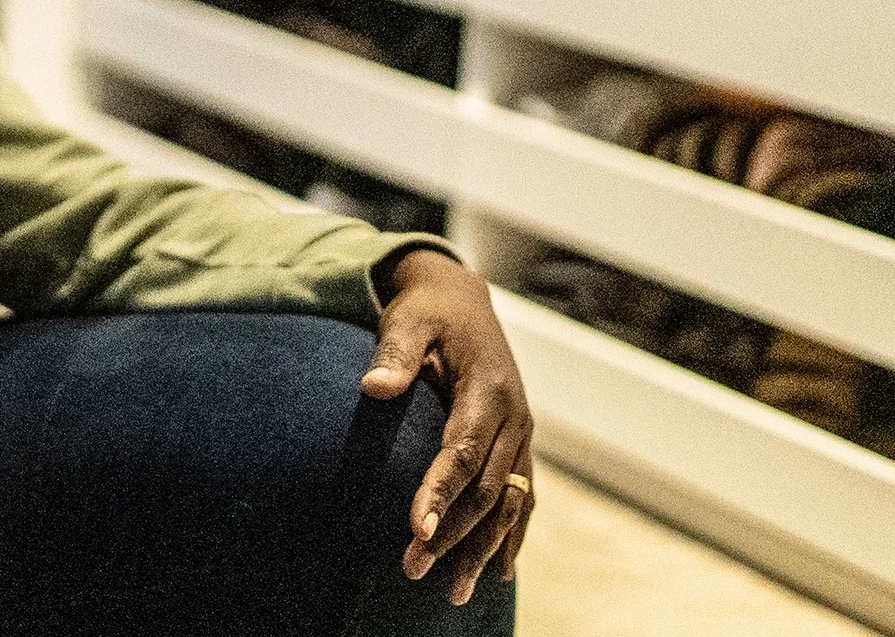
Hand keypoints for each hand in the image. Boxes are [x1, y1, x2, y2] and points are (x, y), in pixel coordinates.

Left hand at [362, 247, 534, 604]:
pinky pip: (520, 499)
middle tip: (413, 569)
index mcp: (488, 390)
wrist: (463, 300)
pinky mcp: (518, 444)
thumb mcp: (408, 319)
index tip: (416, 530)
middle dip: (453, 534)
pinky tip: (498, 573)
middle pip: (486, 489)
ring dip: (483, 549)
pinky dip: (511, 536)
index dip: (440, 492)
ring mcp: (521, 434)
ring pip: (508, 504)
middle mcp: (514, 418)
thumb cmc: (427, 311)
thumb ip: (393, 352)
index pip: (463, 451)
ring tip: (452, 593)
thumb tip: (373, 386)